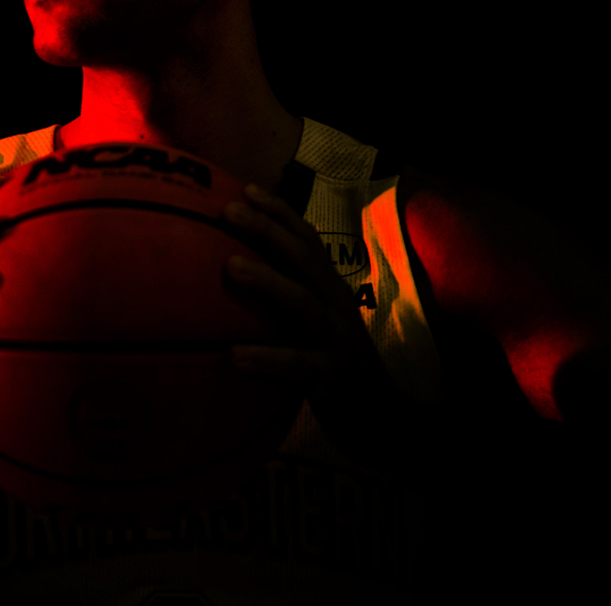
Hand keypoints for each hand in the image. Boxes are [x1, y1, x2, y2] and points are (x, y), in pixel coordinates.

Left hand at [222, 183, 391, 456]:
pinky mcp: (333, 374)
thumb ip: (288, 302)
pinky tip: (234, 356)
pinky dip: (267, 357)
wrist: (383, 421)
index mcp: (330, 289)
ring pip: (302, 300)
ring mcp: (337, 337)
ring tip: (230, 265)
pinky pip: (297, 363)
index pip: (306, 239)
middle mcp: (336, 304)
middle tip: (227, 210)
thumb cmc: (333, 367)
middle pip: (302, 256)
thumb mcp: (314, 327)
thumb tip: (235, 277)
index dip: (279, 212)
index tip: (244, 189)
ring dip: (267, 280)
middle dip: (266, 228)